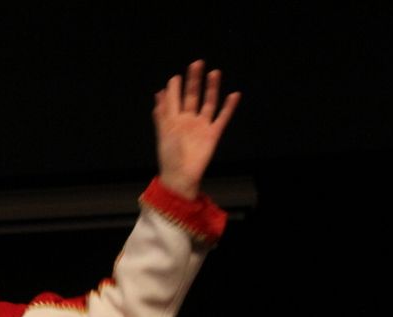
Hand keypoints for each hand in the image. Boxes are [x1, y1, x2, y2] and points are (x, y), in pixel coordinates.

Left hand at [153, 60, 240, 198]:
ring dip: (211, 88)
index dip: (175, 87)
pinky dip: (228, 107)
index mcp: (174, 119)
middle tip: (196, 63)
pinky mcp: (213, 134)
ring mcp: (201, 126)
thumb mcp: (163, 132)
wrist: (180, 176)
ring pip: (208, 103)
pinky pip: (222, 118)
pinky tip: (234, 95)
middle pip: (192, 96)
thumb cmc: (169, 156)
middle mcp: (188, 120)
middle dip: (194, 80)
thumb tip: (159, 93)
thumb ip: (163, 113)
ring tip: (214, 73)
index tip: (176, 76)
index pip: (175, 98)